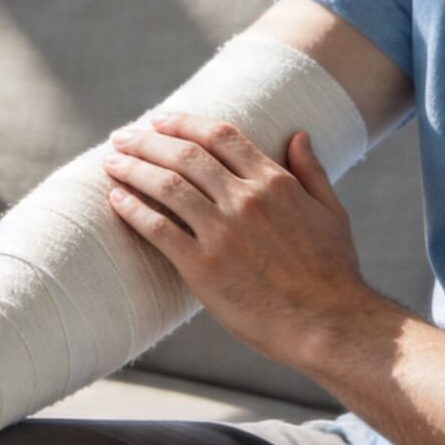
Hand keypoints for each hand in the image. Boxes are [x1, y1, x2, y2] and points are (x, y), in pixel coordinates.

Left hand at [101, 114, 375, 367]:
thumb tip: (298, 135)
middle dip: (148, 140)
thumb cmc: (333, 272)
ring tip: (112, 162)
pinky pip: (158, 229)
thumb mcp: (331, 213)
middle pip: (185, 154)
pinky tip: (116, 199)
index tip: (159, 120)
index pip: (221, 136)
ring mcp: (222, 233)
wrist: (327, 325)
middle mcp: (245, 199)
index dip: (184, 123)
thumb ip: (312, 172)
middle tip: (123, 136)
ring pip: (166, 186)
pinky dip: (133, 210)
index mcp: (275, 183)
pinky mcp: (203, 267)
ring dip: (133, 169)